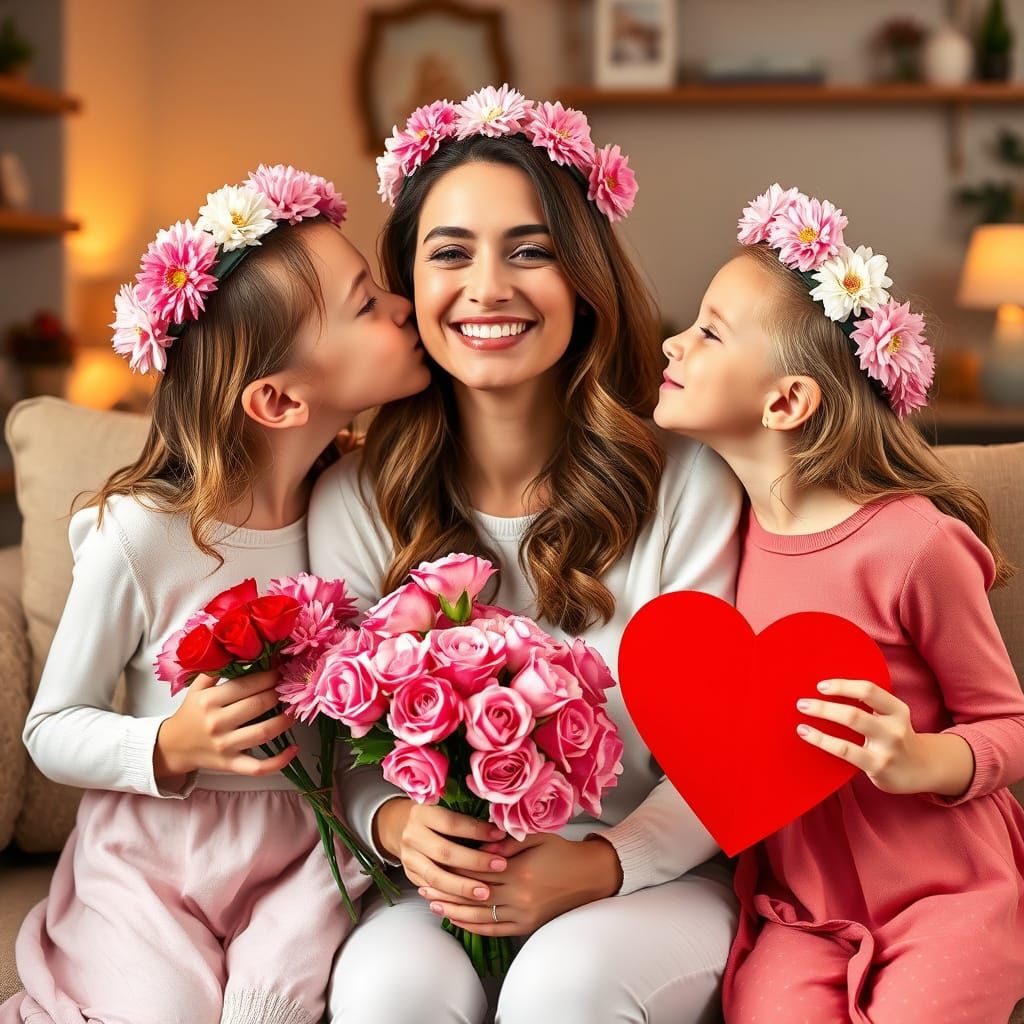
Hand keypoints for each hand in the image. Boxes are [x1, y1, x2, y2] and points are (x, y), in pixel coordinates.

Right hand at [153, 670, 297, 785]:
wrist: (173, 747)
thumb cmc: (191, 713)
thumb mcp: (197, 687)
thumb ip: (216, 668)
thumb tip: (240, 650)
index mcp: (208, 701)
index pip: (246, 684)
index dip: (268, 676)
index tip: (280, 669)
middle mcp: (217, 723)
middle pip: (258, 705)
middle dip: (278, 693)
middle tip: (289, 687)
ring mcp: (225, 746)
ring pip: (263, 733)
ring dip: (284, 720)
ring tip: (294, 710)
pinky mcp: (231, 765)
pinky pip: (258, 767)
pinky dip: (279, 761)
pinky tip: (293, 749)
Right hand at [374, 798, 507, 902]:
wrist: (401, 827)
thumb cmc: (434, 816)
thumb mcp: (445, 806)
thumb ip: (467, 815)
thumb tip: (500, 826)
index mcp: (423, 813)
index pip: (452, 823)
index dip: (477, 830)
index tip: (500, 835)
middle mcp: (412, 835)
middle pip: (445, 853)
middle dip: (475, 862)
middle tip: (500, 865)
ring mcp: (409, 858)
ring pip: (436, 877)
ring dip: (463, 887)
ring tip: (486, 892)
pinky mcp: (410, 875)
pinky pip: (432, 890)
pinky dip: (450, 898)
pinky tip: (468, 903)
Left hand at [418, 833, 622, 937]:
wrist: (589, 876)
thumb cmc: (562, 851)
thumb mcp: (536, 836)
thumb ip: (507, 841)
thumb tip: (480, 844)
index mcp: (519, 869)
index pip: (477, 869)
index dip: (453, 867)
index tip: (434, 863)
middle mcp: (519, 895)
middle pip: (473, 894)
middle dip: (446, 890)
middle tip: (423, 885)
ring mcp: (523, 914)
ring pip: (480, 916)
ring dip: (454, 911)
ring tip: (433, 904)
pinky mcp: (527, 926)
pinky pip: (495, 930)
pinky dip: (474, 926)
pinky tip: (457, 920)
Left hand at [795, 678, 971, 796]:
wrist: (921, 770)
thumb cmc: (894, 736)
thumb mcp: (891, 716)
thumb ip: (869, 704)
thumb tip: (825, 687)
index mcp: (897, 709)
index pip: (869, 690)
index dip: (842, 685)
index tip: (820, 686)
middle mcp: (894, 727)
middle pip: (854, 712)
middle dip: (824, 707)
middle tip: (802, 704)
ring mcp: (887, 748)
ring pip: (850, 732)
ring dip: (822, 723)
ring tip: (801, 721)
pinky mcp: (878, 766)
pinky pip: (845, 751)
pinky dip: (823, 741)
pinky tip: (808, 735)